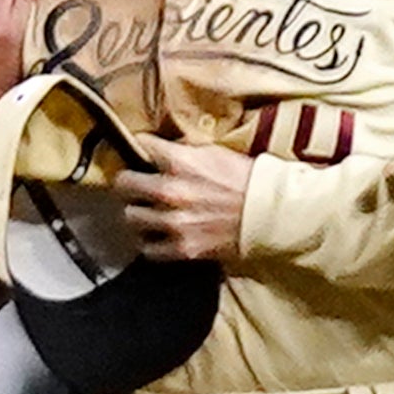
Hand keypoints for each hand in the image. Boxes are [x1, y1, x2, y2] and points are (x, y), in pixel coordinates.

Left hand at [116, 137, 257, 261]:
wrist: (270, 214)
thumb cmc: (248, 180)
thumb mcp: (215, 152)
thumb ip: (184, 151)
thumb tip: (163, 151)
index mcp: (179, 161)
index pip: (139, 144)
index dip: (139, 147)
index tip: (141, 152)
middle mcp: (169, 191)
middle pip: (124, 184)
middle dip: (128, 183)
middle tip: (134, 186)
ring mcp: (174, 222)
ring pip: (131, 218)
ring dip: (137, 214)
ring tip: (145, 213)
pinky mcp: (182, 248)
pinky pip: (148, 248)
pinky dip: (150, 243)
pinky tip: (157, 236)